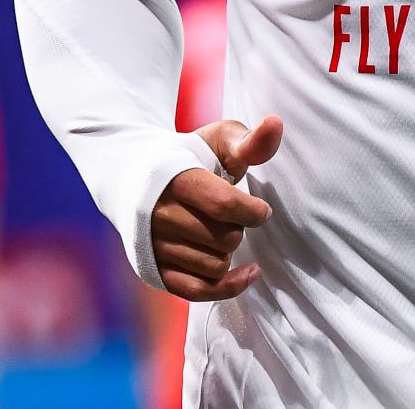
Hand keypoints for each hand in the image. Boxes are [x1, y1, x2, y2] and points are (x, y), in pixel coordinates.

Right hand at [150, 116, 281, 301]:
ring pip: (215, 265)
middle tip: (228, 214)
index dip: (253, 211)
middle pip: (224, 239)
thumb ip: (250, 140)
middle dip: (238, 228)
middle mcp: (160, 216)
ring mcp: (155, 246)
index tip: (260, 209)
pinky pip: (197, 291)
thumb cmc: (191, 157)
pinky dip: (228, 286)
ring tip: (219, 229)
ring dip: (228, 250)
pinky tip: (250, 272)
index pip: (224, 206)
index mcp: (177, 180)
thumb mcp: (219, 140)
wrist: (138, 177)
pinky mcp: (155, 269)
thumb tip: (276, 123)